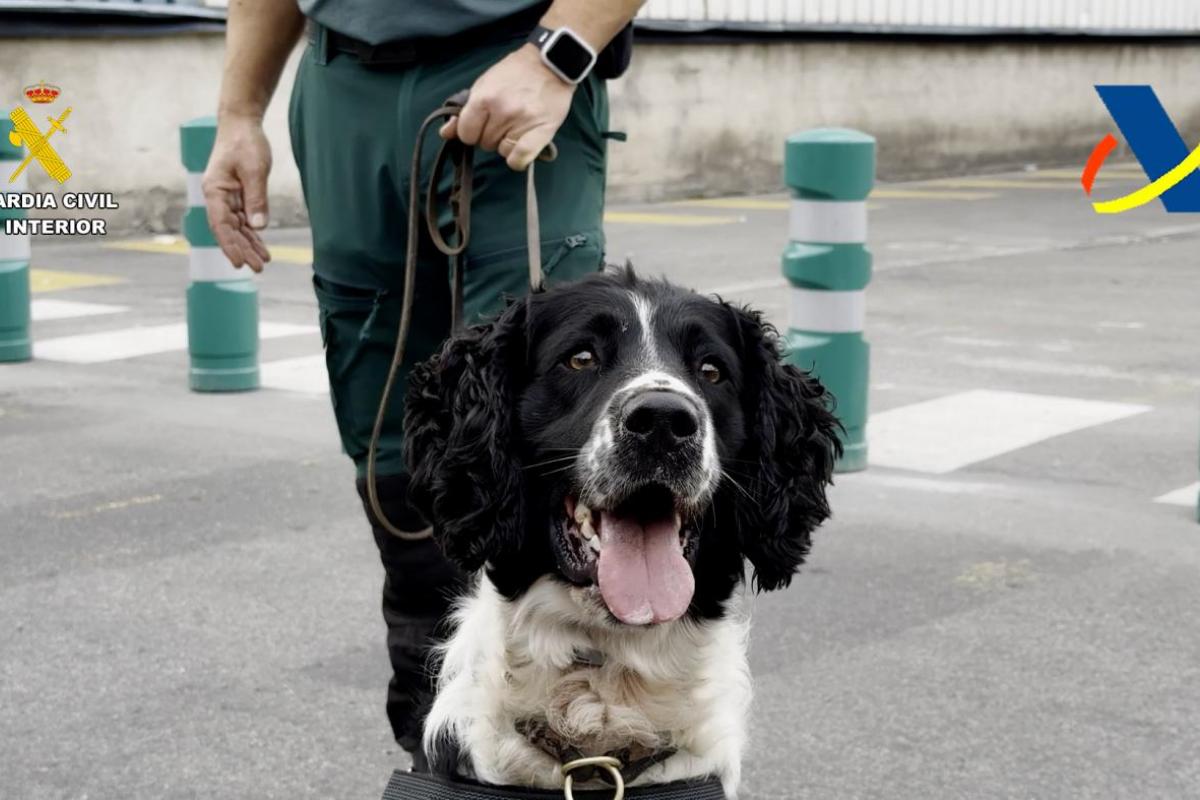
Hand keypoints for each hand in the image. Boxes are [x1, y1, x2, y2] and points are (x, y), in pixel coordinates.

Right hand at [201, 113, 272, 271]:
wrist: (241, 124)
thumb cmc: (245, 142)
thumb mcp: (254, 170)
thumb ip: (256, 198)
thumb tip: (259, 227)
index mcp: (214, 191)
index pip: (221, 225)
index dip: (230, 245)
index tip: (239, 262)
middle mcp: (217, 197)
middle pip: (228, 230)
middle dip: (243, 250)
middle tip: (258, 268)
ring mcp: (226, 198)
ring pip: (237, 228)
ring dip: (249, 245)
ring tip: (263, 262)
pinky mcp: (237, 196)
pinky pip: (244, 220)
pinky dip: (253, 234)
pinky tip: (262, 247)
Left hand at [440, 44, 574, 170]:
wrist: (550, 62)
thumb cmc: (515, 73)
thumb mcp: (484, 85)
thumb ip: (465, 111)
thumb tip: (446, 134)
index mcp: (484, 98)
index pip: (466, 133)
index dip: (471, 132)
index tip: (480, 125)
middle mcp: (502, 112)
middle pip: (485, 143)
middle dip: (490, 135)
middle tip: (503, 120)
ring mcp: (522, 123)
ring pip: (502, 152)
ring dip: (506, 143)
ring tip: (517, 126)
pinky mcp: (542, 133)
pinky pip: (520, 160)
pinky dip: (517, 159)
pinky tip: (519, 148)